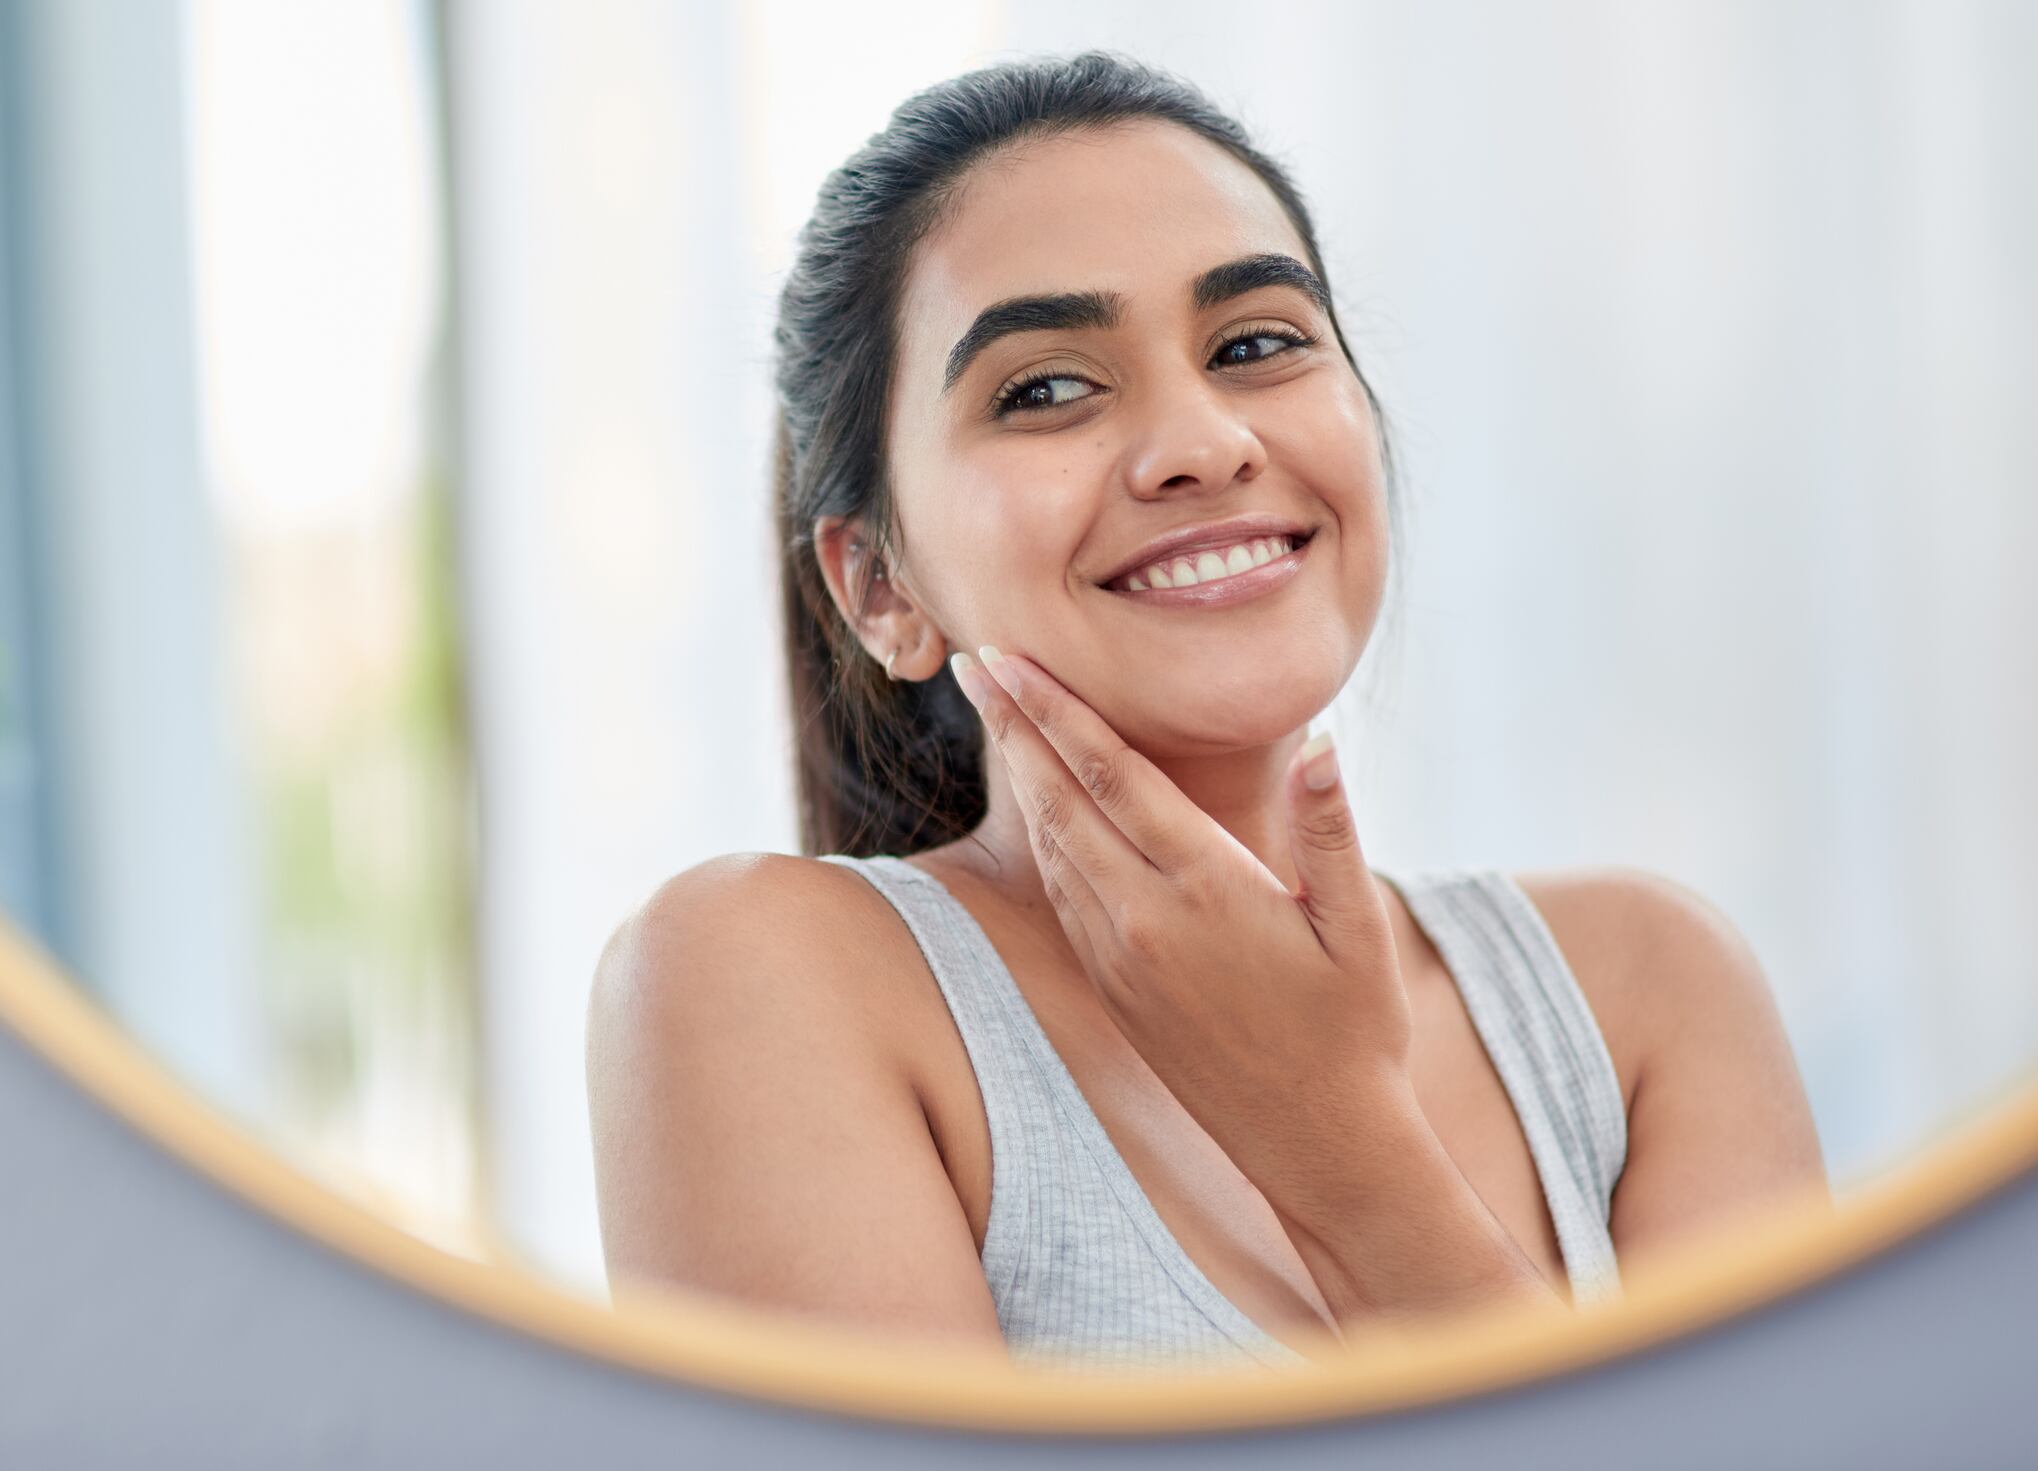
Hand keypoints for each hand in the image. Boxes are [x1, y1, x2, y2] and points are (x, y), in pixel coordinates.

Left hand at [951, 644, 1416, 1215]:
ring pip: (1052, 849)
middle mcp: (1146, 920)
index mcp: (1207, 888)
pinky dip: (1042, 841)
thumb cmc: (1355, 1030)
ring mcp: (1120, 959)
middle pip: (1059, 801)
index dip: (1055, 710)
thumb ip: (1332, 829)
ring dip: (1020, 778)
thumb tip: (1320, 744)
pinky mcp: (1113, 991)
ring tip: (996, 718)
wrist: (1319, 1145)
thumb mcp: (1361, 927)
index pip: (1112, 776)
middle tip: (972, 664)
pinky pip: (1062, 898)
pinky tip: (1039, 810)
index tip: (1009, 658)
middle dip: (1013, 726)